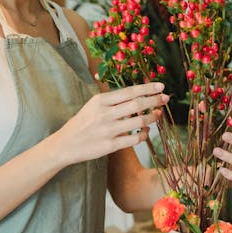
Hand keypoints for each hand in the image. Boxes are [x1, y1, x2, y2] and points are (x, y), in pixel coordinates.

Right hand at [51, 82, 167, 165]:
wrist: (65, 144)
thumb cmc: (82, 123)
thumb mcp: (93, 105)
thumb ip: (113, 100)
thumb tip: (138, 94)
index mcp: (100, 101)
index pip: (129, 91)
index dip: (147, 88)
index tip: (161, 86)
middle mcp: (104, 114)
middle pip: (137, 104)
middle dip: (155, 100)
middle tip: (166, 98)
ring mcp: (107, 131)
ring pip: (139, 121)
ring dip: (153, 117)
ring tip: (158, 114)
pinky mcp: (110, 146)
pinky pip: (134, 139)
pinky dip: (144, 134)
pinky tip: (147, 130)